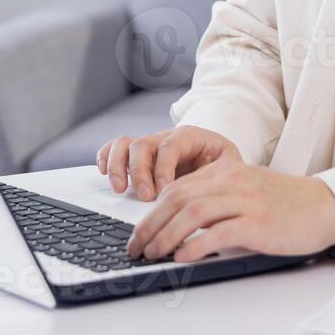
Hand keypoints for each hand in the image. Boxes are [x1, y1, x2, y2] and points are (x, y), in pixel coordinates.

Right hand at [96, 126, 241, 201]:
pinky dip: (105, 156)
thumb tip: (210, 197)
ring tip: (120, 189)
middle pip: (143, 144)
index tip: (164, 193)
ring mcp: (149, 145)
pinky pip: (114, 147)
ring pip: (125, 144)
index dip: (163, 169)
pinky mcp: (137, 155)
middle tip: (145, 197)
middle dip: (140, 172)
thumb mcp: (231, 165)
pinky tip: (103, 172)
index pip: (170, 146)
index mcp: (189, 137)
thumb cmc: (222, 163)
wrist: (216, 154)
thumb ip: (222, 176)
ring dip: (118, 166)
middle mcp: (165, 138)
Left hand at [124, 158, 334, 263]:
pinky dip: (195, 246)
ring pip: (192, 213)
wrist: (324, 206)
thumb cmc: (286, 203)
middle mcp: (231, 180)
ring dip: (166, 236)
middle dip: (150, 225)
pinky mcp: (257, 223)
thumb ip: (216, 197)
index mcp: (225, 170)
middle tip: (137, 247)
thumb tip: (180, 222)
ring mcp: (245, 200)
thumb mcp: (246, 190)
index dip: (151, 212)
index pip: (176, 188)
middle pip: (177, 199)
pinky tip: (182, 257)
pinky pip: (218, 233)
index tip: (140, 233)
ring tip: (154, 254)